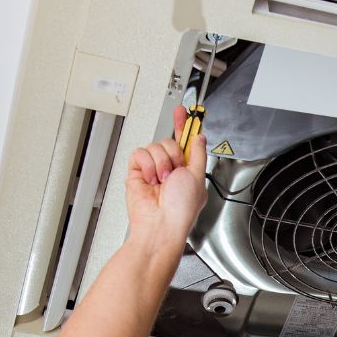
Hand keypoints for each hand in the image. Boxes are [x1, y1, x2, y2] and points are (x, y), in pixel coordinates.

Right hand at [125, 105, 207, 245]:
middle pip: (169, 141)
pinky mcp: (137, 171)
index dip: (184, 126)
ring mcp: (153, 170)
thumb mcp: (198, 177)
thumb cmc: (181, 209)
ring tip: (163, 181)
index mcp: (188, 172)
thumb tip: (199, 137)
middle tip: (175, 172)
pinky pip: (140, 153)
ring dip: (161, 162)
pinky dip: (147, 165)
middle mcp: (171, 170)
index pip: (185, 143)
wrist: (161, 224)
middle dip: (174, 155)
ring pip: (155, 146)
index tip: (184, 111)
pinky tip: (151, 179)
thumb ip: (198, 154)